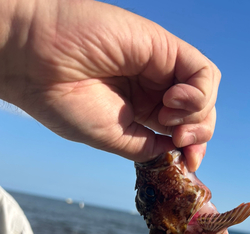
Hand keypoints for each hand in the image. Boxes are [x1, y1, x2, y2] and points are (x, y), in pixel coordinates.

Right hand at [0, 0, 219, 170]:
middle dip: (200, 135)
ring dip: (198, 115)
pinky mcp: (163, 47)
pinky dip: (198, 93)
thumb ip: (149, 147)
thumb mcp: (114, 139)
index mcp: (142, 112)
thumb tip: (178, 153)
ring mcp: (160, 68)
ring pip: (206, 94)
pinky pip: (203, 72)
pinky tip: (172, 101)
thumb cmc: (65, 102)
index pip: (184, 131)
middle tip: (181, 143)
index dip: (193, 149)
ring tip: (168, 119)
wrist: (37, 64)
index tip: (189, 164)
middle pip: (200, 114)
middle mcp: (154, 90)